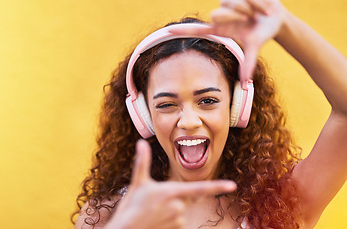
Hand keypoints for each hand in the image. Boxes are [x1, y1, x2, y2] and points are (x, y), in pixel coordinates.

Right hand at [105, 139, 236, 228]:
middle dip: (174, 197)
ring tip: (153, 212)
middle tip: (156, 202)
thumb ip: (142, 162)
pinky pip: (178, 221)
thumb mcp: (138, 182)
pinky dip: (169, 219)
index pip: (199, 189)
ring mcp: (178, 220)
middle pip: (186, 198)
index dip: (217, 186)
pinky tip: (156, 220)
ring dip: (171, 209)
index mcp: (172, 191)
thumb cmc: (131, 206)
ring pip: (181, 210)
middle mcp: (178, 206)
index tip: (233, 185)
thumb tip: (141, 142)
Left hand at [170, 0, 286, 81]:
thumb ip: (248, 63)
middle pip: (215, 15)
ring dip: (248, 7)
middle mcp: (220, 16)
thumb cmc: (261, 33)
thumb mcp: (254, 47)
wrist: (275, 17)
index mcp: (221, 30)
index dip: (183, 31)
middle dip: (234, 16)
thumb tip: (246, 83)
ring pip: (230, 2)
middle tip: (249, 19)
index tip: (168, 31)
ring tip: (256, 13)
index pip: (198, 30)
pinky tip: (259, 4)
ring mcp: (226, 2)